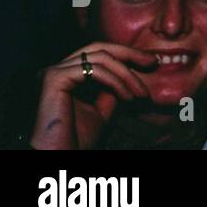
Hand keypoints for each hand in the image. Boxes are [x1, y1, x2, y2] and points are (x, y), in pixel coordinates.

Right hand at [30, 43, 155, 149]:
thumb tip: (129, 72)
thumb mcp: (102, 109)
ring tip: (141, 94)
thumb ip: (111, 89)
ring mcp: (52, 72)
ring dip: (127, 75)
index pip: (98, 53)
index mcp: (65, 75)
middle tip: (153, 62)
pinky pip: (94, 70)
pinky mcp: (53, 78)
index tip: (151, 63)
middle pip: (99, 48)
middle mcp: (56, 70)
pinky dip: (116, 81)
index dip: (126, 55)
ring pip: (100, 58)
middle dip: (130, 53)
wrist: (60, 158)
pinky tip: (127, 97)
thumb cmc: (77, 140)